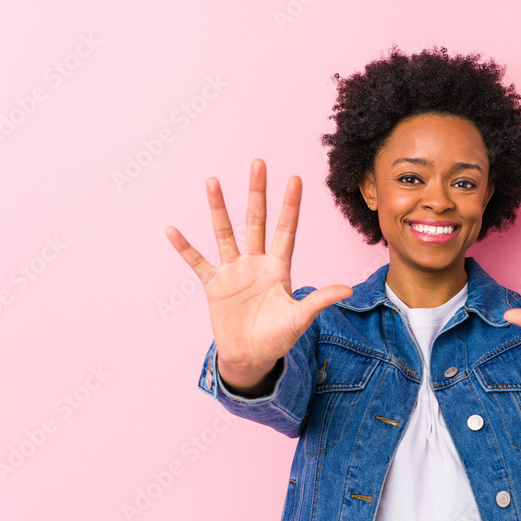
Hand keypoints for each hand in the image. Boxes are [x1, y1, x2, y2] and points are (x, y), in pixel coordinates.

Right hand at [165, 159, 352, 385]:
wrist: (251, 357)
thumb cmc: (278, 337)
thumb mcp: (300, 319)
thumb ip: (319, 301)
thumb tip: (348, 290)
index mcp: (279, 268)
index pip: (287, 230)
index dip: (290, 206)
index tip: (295, 179)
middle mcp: (256, 262)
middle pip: (256, 221)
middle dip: (257, 193)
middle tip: (258, 163)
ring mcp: (234, 271)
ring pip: (225, 233)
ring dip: (218, 209)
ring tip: (213, 182)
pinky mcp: (214, 285)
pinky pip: (197, 263)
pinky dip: (185, 248)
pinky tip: (172, 230)